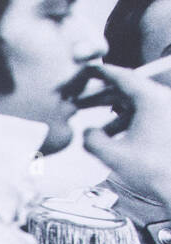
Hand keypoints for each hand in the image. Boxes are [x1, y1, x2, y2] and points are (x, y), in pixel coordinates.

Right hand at [83, 63, 170, 208]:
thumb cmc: (157, 172)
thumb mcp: (114, 156)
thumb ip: (92, 140)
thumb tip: (87, 133)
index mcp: (151, 99)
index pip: (122, 77)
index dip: (100, 73)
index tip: (88, 71)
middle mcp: (162, 101)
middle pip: (127, 92)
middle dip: (101, 98)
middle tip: (81, 102)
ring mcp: (167, 113)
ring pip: (136, 107)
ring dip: (113, 116)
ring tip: (97, 130)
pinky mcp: (168, 127)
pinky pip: (146, 118)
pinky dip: (128, 124)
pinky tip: (116, 140)